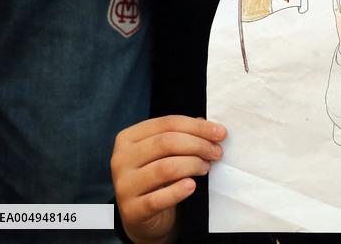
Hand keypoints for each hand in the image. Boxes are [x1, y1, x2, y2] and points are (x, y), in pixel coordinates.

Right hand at [111, 115, 225, 243]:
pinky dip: (178, 191)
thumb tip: (208, 126)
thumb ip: (183, 135)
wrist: (142, 216)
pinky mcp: (131, 210)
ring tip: (206, 168)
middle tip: (217, 153)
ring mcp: (123, 185)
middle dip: (198, 145)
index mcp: (128, 138)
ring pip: (164, 168)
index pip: (167, 123)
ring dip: (192, 165)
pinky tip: (191, 186)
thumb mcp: (166, 152)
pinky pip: (158, 199)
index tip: (220, 133)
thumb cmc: (158, 177)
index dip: (197, 127)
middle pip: (166, 143)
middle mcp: (121, 159)